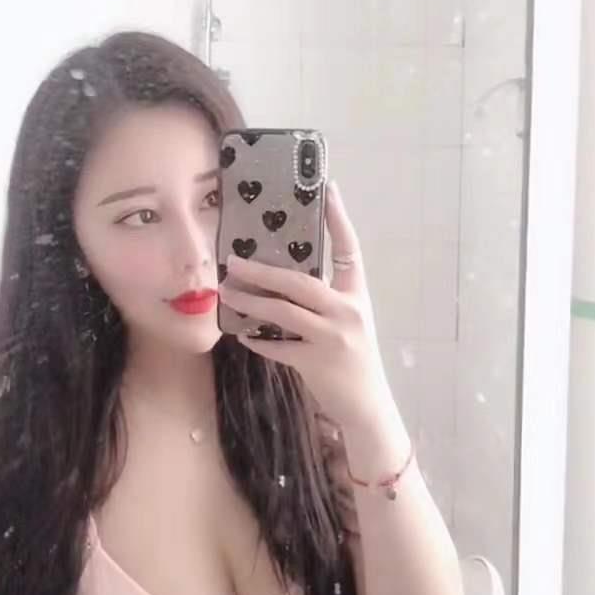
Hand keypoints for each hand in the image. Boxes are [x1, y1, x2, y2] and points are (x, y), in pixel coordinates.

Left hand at [217, 180, 392, 431]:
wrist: (367, 407)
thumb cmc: (353, 361)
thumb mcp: (349, 324)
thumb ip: (325, 303)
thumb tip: (282, 281)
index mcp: (358, 296)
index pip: (350, 250)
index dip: (339, 218)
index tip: (328, 188)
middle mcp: (348, 312)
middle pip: (301, 282)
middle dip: (263, 270)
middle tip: (233, 260)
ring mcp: (333, 338)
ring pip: (283, 313)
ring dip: (251, 302)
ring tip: (227, 293)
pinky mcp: (317, 363)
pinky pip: (278, 348)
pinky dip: (258, 341)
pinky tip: (242, 335)